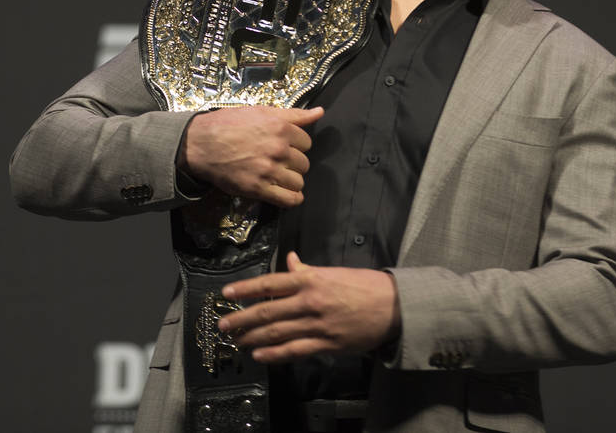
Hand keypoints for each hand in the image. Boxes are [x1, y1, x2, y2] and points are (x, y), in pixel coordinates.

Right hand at [179, 105, 322, 207]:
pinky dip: (292, 199)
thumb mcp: (262, 112)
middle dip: (294, 163)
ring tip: (279, 176)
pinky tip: (288, 194)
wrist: (201, 143)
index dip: (297, 145)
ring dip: (291, 180)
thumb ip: (294, 114)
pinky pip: (289, 199)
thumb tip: (320, 112)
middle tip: (279, 161)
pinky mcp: (258, 189)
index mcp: (282, 128)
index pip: (307, 142)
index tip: (285, 147)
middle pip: (304, 163)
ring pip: (298, 181)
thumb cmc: (230, 124)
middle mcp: (279, 150)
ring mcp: (269, 170)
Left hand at [218, 252, 401, 362]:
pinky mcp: (326, 344)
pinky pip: (294, 351)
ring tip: (235, 340)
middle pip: (267, 312)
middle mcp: (310, 302)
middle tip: (222, 325)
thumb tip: (290, 260)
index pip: (270, 284)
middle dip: (241, 319)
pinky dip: (274, 354)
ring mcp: (317, 325)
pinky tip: (259, 355)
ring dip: (252, 338)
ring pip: (276, 333)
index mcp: (312, 280)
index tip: (227, 293)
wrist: (393, 307)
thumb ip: (308, 270)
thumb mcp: (335, 272)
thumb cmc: (365, 285)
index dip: (245, 289)